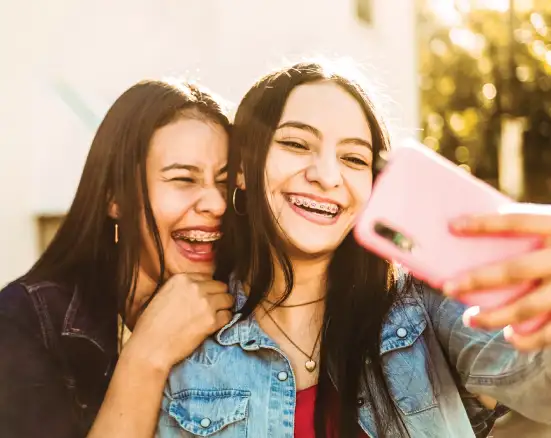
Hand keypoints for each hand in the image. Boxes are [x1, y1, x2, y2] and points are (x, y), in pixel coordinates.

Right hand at [123, 273, 233, 371]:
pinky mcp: (211, 320)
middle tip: (213, 308)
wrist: (150, 347)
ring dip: (224, 308)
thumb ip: (183, 288)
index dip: (208, 289)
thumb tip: (200, 288)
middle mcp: (195, 287)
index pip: (207, 277)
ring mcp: (205, 303)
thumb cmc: (152, 325)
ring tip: (214, 317)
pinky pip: (228, 316)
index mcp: (181, 279)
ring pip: (228, 299)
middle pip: (221, 286)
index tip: (205, 297)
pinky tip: (213, 326)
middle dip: (218, 296)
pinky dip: (224, 321)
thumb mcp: (163, 295)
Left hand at [443, 203, 550, 350]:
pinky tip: (512, 338)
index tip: (451, 225)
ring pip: (528, 307)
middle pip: (514, 270)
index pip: (515, 222)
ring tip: (470, 318)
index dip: (483, 223)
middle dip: (477, 280)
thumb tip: (486, 238)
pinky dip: (530, 339)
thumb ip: (536, 231)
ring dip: (495, 316)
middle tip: (447, 287)